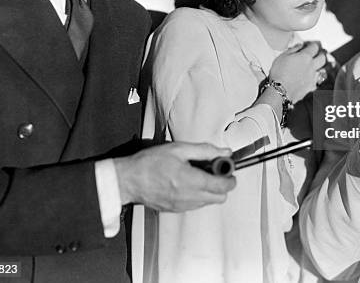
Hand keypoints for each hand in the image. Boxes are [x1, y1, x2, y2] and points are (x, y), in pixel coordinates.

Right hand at [114, 142, 235, 211]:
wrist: (128, 180)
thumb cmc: (149, 163)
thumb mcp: (179, 149)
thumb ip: (205, 150)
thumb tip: (224, 152)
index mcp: (192, 181)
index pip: (223, 187)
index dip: (230, 177)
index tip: (226, 168)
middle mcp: (190, 198)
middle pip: (220, 198)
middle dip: (221, 184)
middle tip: (212, 170)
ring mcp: (183, 206)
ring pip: (208, 202)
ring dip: (209, 190)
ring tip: (197, 174)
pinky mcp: (176, 210)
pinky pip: (196, 205)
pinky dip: (198, 195)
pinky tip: (187, 182)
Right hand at [269, 41, 326, 102]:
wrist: (280, 91)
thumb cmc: (279, 73)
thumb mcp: (282, 56)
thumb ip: (293, 49)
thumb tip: (300, 46)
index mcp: (305, 57)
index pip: (314, 47)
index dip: (312, 44)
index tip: (309, 45)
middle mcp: (312, 66)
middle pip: (323, 58)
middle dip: (320, 54)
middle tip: (316, 54)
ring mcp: (313, 77)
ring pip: (322, 70)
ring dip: (319, 67)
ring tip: (314, 66)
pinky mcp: (311, 87)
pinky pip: (317, 81)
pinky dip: (315, 78)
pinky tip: (309, 78)